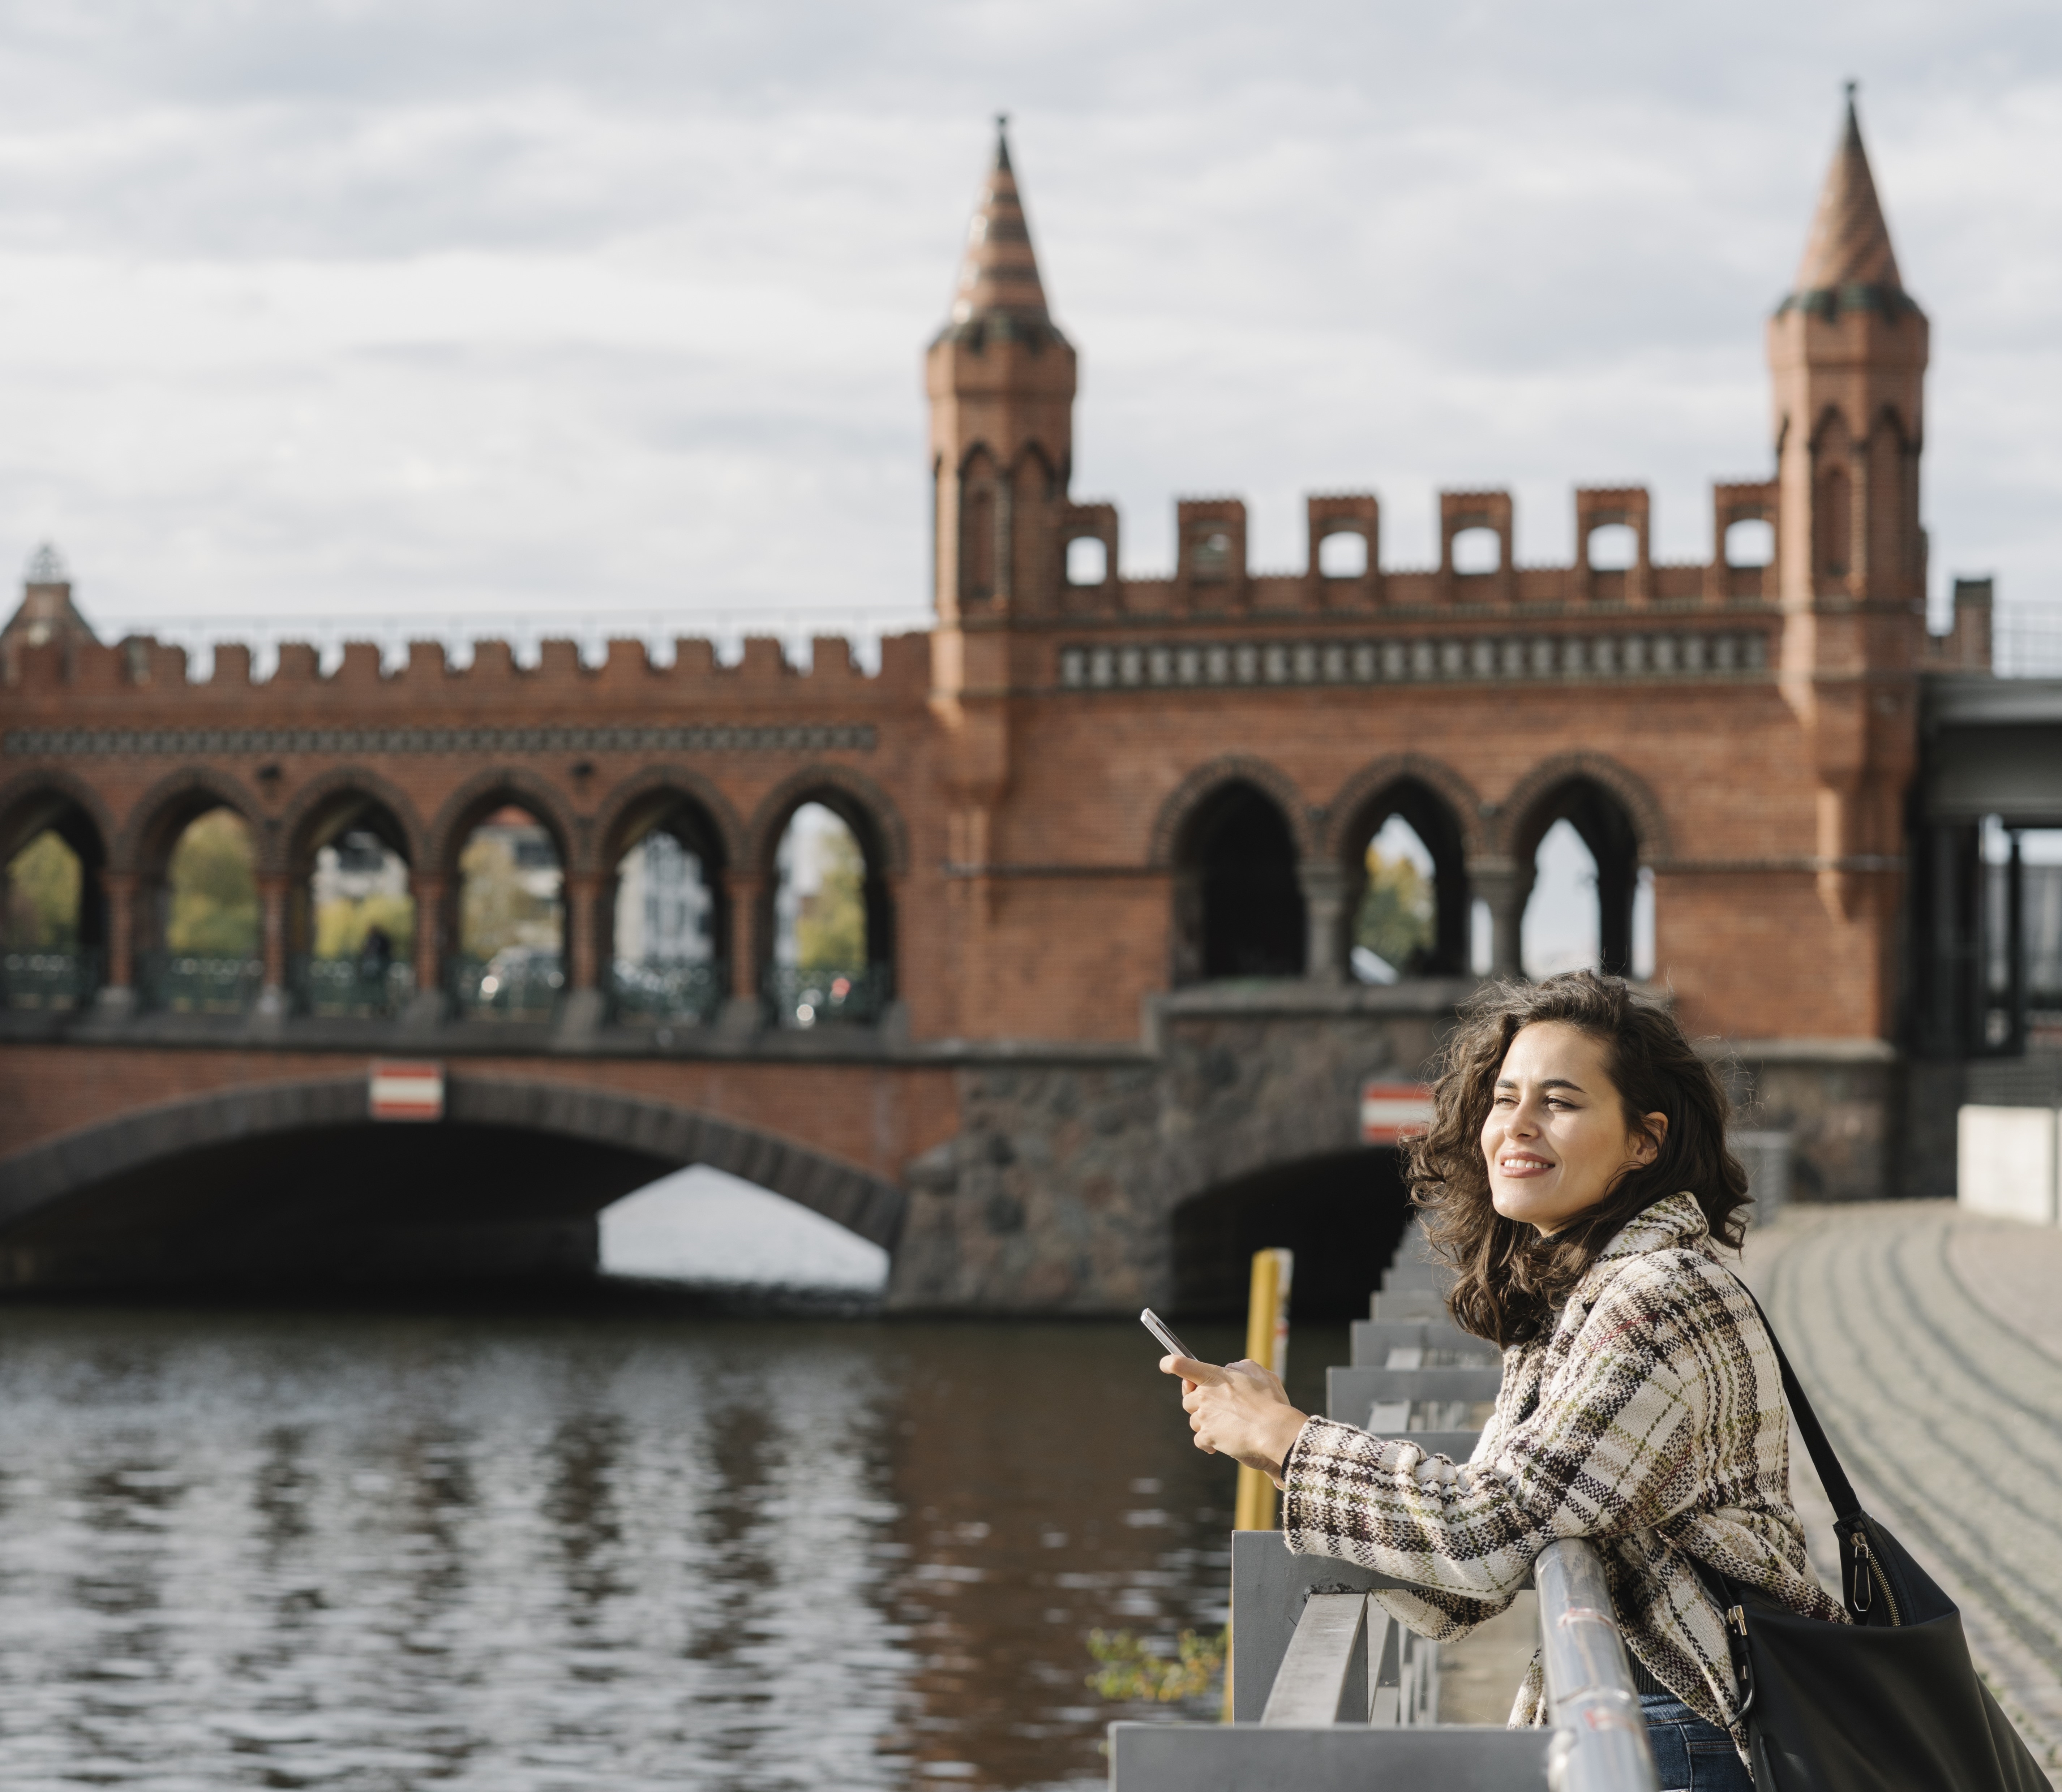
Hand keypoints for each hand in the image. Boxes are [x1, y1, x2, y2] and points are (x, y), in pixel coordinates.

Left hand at [1160, 1355, 1308, 1481]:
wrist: (1273, 1430)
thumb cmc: (1270, 1401)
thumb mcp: (1258, 1373)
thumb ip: (1239, 1367)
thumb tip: (1229, 1370)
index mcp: (1214, 1375)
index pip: (1181, 1364)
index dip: (1169, 1363)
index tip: (1166, 1365)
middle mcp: (1205, 1395)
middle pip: (1188, 1400)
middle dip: (1199, 1404)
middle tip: (1219, 1408)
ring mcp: (1204, 1417)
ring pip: (1194, 1421)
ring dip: (1206, 1423)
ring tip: (1227, 1426)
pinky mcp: (1207, 1437)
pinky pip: (1199, 1440)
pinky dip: (1208, 1442)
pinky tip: (1220, 1443)